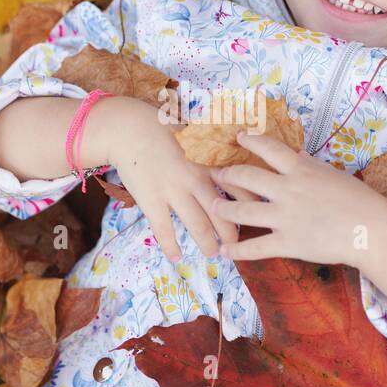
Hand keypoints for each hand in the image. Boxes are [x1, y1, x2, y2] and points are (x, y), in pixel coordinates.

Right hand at [94, 96, 237, 261]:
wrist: (128, 130)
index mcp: (208, 162)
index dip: (250, 204)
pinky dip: (171, 246)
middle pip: (222, 212)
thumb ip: (213, 151)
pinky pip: (164, 230)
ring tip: (213, 255)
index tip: (258, 216)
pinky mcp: (152, 200)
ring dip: (207, 243)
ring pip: (198, 225)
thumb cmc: (162, 129)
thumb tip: (234, 160)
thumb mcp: (195, 134)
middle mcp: (195, 179)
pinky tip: (176, 258)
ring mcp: (173, 191)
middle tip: (237, 246)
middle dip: (231, 232)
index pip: (238, 186)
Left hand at [210, 131, 386, 265]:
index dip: (250, 140)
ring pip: (243, 211)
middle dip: (228, 175)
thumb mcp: (332, 174)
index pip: (268, 148)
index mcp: (301, 169)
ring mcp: (285, 217)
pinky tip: (225, 252)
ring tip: (212, 207)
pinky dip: (237, 251)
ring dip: (223, 209)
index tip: (238, 136)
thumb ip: (309, 166)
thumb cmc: (359, 200)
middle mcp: (288, 190)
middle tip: (217, 175)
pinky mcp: (288, 243)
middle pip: (247, 176)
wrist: (372, 230)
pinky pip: (255, 248)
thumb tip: (296, 155)